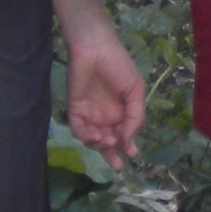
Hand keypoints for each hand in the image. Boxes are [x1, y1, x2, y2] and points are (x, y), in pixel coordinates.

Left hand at [51, 0, 145, 169]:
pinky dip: (85, 135)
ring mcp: (89, 113)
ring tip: (107, 140)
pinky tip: (95, 134)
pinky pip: (78, 129)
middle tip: (117, 162)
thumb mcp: (135, 91)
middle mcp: (105, 115)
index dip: (127, 146)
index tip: (133, 154)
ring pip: (92, 139)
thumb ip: (135, 117)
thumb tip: (128, 140)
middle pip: (107, 141)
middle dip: (112, 153)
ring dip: (100, 144)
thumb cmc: (119, 66)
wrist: (96, 49)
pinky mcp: (74, 109)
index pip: (123, 134)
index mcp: (121, 111)